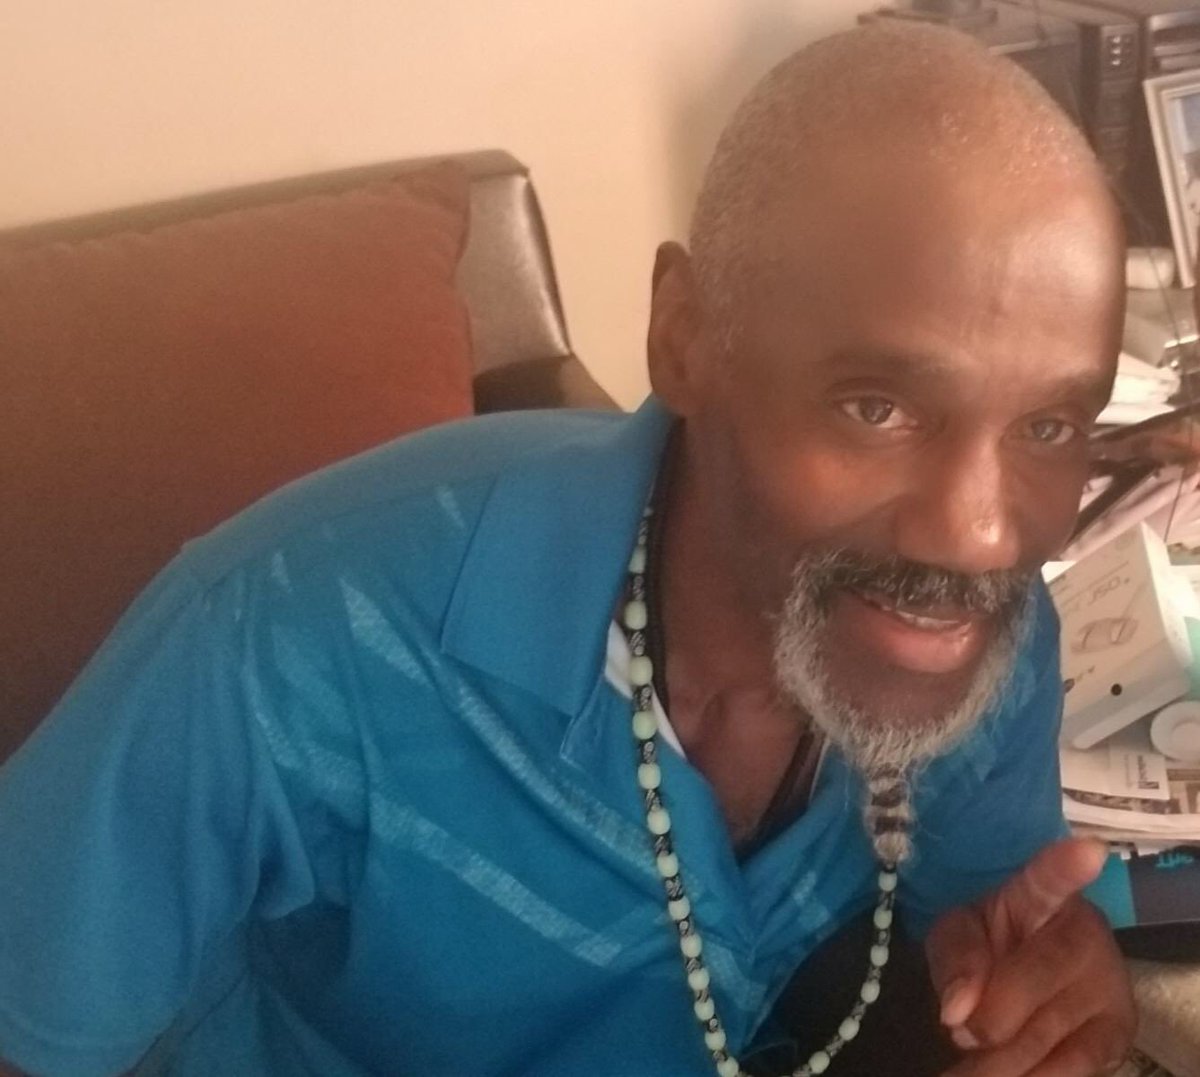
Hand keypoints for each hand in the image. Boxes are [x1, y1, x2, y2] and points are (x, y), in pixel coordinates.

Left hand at [926, 838, 1135, 1076]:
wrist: (1029, 978)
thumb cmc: (990, 944)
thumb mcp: (956, 936)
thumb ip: (955, 960)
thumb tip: (958, 1010)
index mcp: (1036, 894)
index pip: (1049, 878)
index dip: (1065, 866)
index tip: (1086, 850)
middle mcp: (1084, 932)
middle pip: (1027, 983)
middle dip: (985, 1019)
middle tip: (963, 1029)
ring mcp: (1109, 982)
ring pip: (1044, 1035)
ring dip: (1000, 1057)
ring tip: (979, 1051)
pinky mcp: (1121, 1030)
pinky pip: (1073, 1067)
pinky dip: (1032, 1075)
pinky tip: (1012, 1070)